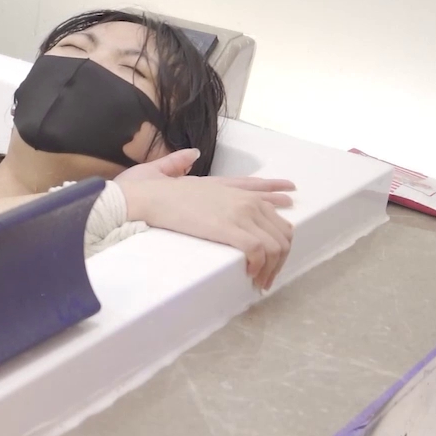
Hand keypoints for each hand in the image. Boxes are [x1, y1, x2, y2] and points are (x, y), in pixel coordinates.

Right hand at [116, 150, 297, 288]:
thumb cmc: (149, 187)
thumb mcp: (169, 169)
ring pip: (275, 244)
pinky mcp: (228, 229)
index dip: (280, 197)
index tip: (290, 200)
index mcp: (229, 188)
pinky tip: (251, 274)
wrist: (145, 197)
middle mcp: (242, 199)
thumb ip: (180, 161)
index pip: (265, 190)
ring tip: (260, 281)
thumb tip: (192, 154)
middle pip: (281, 228)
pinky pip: (259, 251)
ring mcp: (238, 213)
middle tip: (268, 273)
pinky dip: (259, 266)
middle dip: (280, 255)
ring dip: (272, 267)